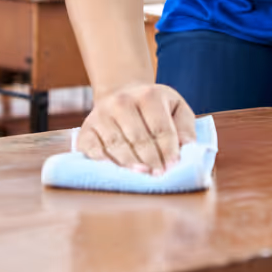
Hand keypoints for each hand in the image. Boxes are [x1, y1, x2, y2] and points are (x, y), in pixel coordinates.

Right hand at [77, 83, 196, 174]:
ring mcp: (101, 116)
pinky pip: (95, 152)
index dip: (168, 151)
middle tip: (158, 175)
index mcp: (148, 95)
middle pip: (139, 139)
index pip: (160, 128)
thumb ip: (185, 126)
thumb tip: (186, 146)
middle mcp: (121, 102)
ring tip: (142, 176)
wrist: (120, 95)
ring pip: (117, 147)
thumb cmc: (153, 107)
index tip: (173, 167)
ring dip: (131, 165)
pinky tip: (118, 172)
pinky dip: (107, 165)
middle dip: (151, 161)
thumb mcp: (175, 107)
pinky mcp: (85, 131)